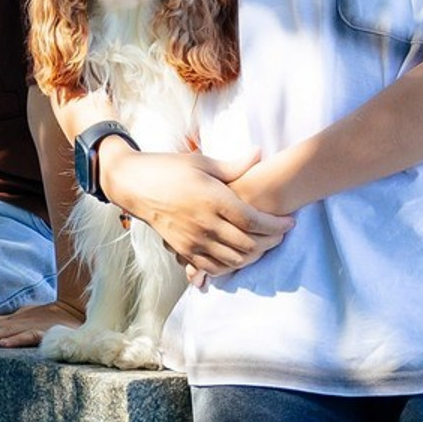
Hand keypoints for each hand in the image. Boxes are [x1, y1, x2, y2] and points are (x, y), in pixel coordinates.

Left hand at [0, 300, 83, 348]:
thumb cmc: (48, 318)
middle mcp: (17, 321)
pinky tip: (3, 345)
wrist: (74, 310)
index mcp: (12, 319)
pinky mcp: (44, 332)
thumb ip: (12, 327)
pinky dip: (15, 339)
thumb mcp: (26, 320)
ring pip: (3, 332)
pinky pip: (28, 336)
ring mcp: (29, 325)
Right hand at [101, 145, 293, 277]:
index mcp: (212, 198)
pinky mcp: (184, 249)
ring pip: (235, 259)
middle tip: (280, 234)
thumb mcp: (200, 161)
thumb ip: (233, 165)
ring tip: (263, 244)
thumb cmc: (167, 168)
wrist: (133, 183)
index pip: (254, 220)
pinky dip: (232, 265)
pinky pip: (215, 267)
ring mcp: (194, 239)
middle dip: (271, 242)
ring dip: (254, 255)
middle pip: (249, 244)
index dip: (276, 225)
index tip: (289, 222)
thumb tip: (259, 155)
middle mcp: (205, 223)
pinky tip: (239, 254)